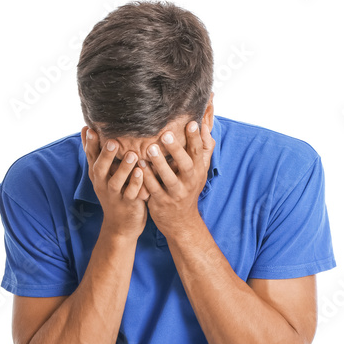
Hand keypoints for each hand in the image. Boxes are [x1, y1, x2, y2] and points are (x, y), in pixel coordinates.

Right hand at [81, 126, 147, 238]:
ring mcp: (115, 195)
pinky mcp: (128, 204)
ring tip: (131, 154)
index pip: (91, 157)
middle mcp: (102, 184)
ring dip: (123, 168)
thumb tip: (85, 128)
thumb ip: (95, 153)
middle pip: (100, 168)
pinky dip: (136, 183)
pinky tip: (141, 172)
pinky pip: (131, 193)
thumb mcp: (101, 174)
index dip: (89, 143)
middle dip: (106, 154)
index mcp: (97, 175)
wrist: (121, 226)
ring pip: (116, 181)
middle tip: (112, 140)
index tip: (90, 128)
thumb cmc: (114, 193)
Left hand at [139, 121, 214, 238]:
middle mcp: (189, 182)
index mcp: (198, 171)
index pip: (199, 152)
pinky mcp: (161, 202)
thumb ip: (203, 148)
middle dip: (176, 149)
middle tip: (165, 134)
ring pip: (168, 178)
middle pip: (185, 165)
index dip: (196, 138)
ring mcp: (176, 193)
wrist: (181, 221)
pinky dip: (146, 177)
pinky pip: (153, 188)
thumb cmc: (189, 189)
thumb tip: (204, 124)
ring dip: (159, 163)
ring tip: (150, 149)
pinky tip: (139, 165)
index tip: (192, 122)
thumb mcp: (200, 171)